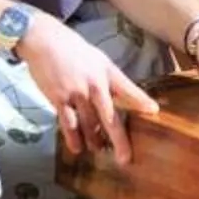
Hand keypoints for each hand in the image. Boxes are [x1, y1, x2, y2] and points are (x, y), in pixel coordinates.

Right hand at [16, 14, 158, 163]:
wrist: (44, 41)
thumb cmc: (73, 50)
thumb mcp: (97, 59)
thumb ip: (107, 79)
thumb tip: (115, 99)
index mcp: (107, 72)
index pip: (128, 89)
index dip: (141, 101)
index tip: (154, 112)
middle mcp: (95, 84)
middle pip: (109, 116)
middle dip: (118, 139)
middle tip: (125, 158)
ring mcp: (77, 93)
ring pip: (89, 123)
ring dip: (94, 139)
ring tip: (99, 150)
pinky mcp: (59, 99)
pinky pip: (68, 123)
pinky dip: (72, 137)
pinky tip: (77, 148)